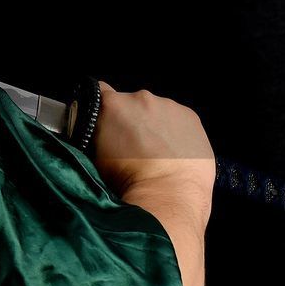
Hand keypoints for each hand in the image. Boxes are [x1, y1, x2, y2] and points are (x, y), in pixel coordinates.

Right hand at [92, 81, 215, 227]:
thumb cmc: (129, 180)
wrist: (168, 193)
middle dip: (129, 119)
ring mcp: (169, 106)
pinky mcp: (190, 116)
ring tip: (154, 152)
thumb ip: (94, 136)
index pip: (99, 92)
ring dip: (153, 124)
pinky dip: (173, 131)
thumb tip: (95, 134)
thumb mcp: (94, 158)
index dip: (99, 107)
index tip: (103, 121)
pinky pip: (177, 118)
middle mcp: (141, 99)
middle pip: (130, 103)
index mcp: (113, 105)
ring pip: (155, 111)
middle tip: (130, 146)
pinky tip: (172, 152)